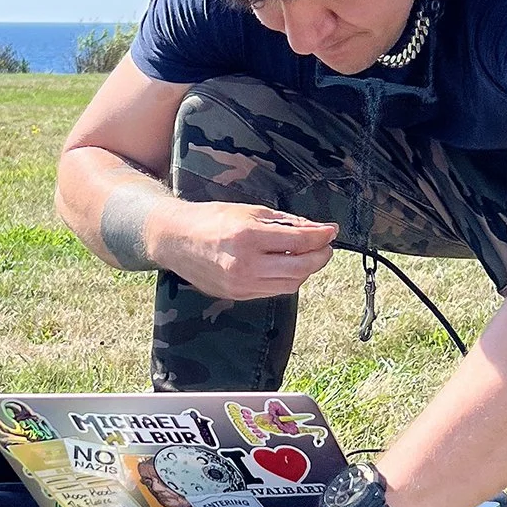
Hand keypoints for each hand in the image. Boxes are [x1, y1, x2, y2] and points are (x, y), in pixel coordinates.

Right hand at [152, 201, 339, 300]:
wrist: (175, 239)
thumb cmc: (211, 219)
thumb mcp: (250, 211)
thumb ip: (285, 222)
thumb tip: (316, 229)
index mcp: (248, 236)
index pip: (299, 240)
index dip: (321, 236)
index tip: (331, 231)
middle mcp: (245, 264)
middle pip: (300, 267)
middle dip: (320, 256)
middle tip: (326, 246)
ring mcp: (241, 284)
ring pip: (290, 283)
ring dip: (306, 270)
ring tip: (308, 256)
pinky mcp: (238, 295)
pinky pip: (274, 290)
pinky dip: (287, 279)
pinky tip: (288, 266)